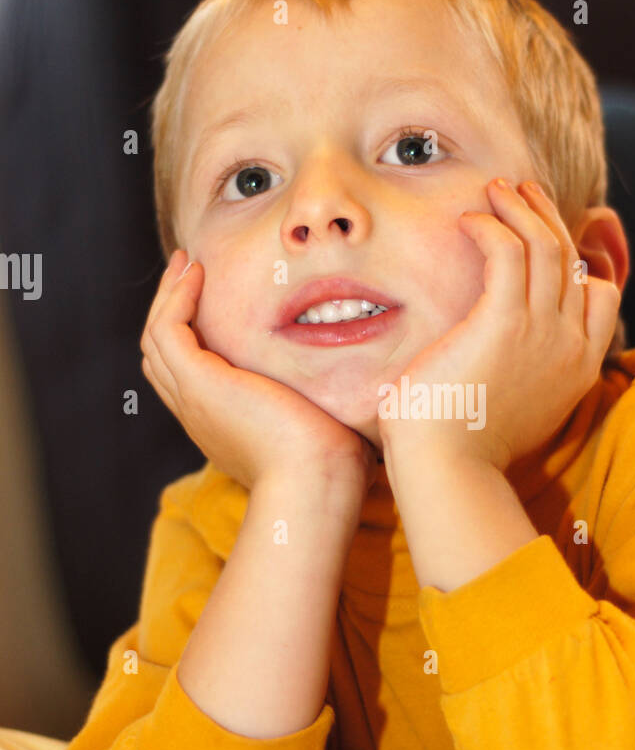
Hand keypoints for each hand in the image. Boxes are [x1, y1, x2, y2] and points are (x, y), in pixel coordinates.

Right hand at [141, 250, 377, 495]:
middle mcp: (199, 413)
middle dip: (172, 309)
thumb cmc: (333, 469)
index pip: (190, 375)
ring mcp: (194, 398)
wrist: (316, 486)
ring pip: (157, 339)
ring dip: (170, 295)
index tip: (215, 301)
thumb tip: (361, 399)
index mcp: (223, 424)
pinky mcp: (200, 383)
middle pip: (162, 355)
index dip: (195, 335)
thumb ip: (326, 408)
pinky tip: (198, 274)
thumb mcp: (323, 429)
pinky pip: (168, 328)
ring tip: (188, 263)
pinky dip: (176, 297)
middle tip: (189, 272)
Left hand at [378, 178, 620, 472]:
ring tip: (494, 189)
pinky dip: (492, 227)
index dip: (578, 258)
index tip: (545, 236)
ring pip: (546, 245)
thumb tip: (498, 357)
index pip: (601, 296)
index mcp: (578, 369)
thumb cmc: (461, 446)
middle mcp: (570, 347)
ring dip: (520, 207)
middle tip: (518, 190)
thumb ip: (520, 374)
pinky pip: (509, 252)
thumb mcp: (511, 408)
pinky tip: (470, 221)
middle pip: (572, 260)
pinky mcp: (504, 323)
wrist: (447, 472)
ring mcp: (543, 333)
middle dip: (546, 216)